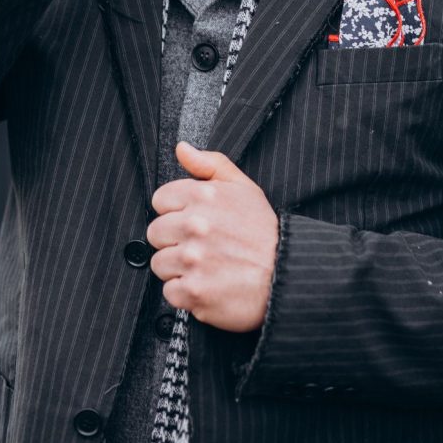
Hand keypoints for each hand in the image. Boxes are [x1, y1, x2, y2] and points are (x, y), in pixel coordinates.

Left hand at [147, 142, 278, 331]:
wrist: (287, 275)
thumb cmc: (264, 233)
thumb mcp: (243, 187)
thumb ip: (209, 164)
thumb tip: (182, 149)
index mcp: (203, 196)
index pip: (160, 200)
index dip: (176, 211)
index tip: (193, 220)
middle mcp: (195, 225)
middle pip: (156, 232)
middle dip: (175, 240)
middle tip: (201, 246)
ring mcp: (193, 259)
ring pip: (160, 263)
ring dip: (179, 268)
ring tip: (207, 266)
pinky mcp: (194, 291)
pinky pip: (170, 292)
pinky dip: (186, 294)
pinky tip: (207, 284)